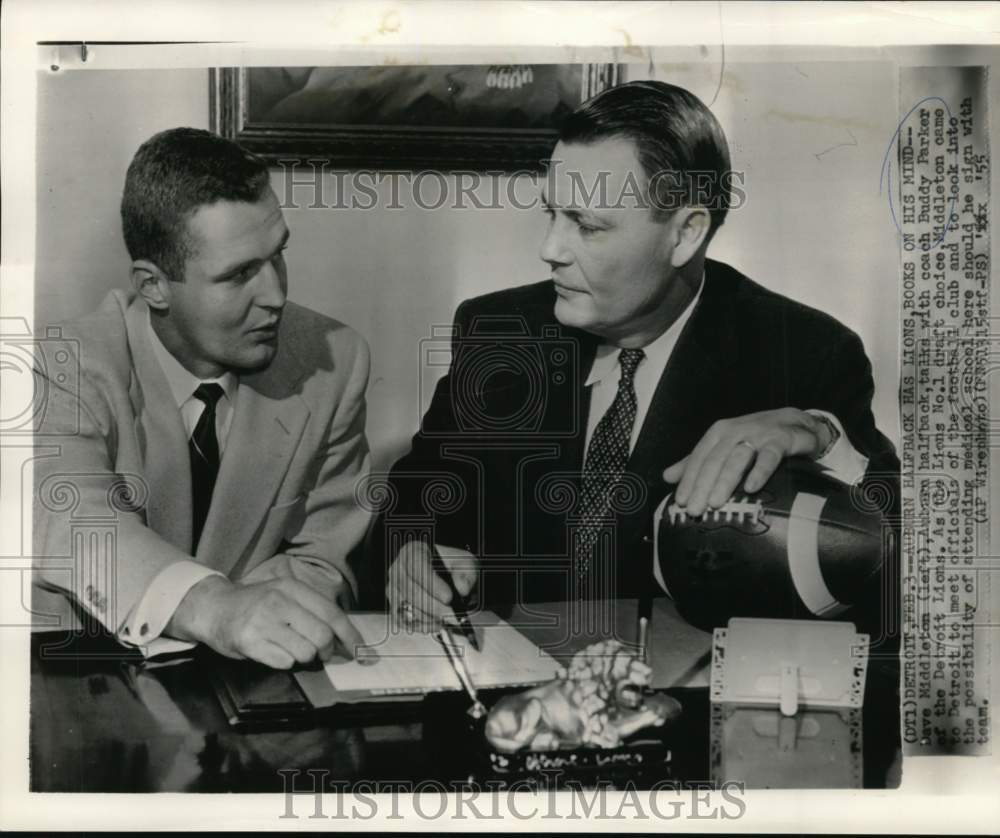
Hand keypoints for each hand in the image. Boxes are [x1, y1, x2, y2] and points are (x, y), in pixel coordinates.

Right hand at [167, 575, 368, 668]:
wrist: (213, 608)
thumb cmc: (255, 605)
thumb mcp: (283, 594)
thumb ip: (310, 610)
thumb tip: (343, 636)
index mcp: (292, 587)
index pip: (331, 613)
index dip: (349, 634)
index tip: (359, 650)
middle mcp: (278, 601)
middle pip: (322, 635)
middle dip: (327, 650)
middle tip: (321, 654)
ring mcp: (263, 621)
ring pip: (305, 652)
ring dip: (304, 657)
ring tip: (292, 649)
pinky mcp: (249, 641)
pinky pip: (284, 662)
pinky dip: (284, 662)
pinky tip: (273, 652)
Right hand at [386, 541, 478, 628]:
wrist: (446, 577)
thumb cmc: (452, 567)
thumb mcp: (465, 563)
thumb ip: (467, 573)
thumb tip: (462, 588)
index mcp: (413, 551)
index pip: (417, 566)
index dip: (432, 584)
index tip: (448, 597)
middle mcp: (398, 569)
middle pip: (411, 590)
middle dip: (434, 606)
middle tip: (453, 615)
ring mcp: (394, 589)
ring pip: (407, 607)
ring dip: (430, 617)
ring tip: (448, 619)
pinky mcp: (395, 607)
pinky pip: (403, 621)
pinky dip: (422, 626)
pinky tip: (437, 624)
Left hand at [661, 408, 832, 516]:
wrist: (796, 423)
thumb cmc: (755, 438)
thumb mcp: (723, 447)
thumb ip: (696, 462)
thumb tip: (667, 476)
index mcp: (718, 433)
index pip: (699, 458)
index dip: (688, 480)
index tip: (681, 502)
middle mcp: (735, 431)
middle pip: (714, 460)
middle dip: (702, 486)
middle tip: (694, 510)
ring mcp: (758, 435)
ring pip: (737, 458)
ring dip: (725, 481)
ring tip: (715, 503)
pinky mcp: (780, 440)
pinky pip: (769, 457)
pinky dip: (759, 472)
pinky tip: (751, 488)